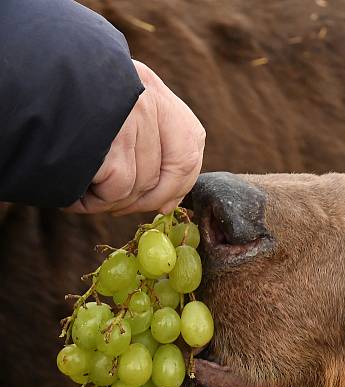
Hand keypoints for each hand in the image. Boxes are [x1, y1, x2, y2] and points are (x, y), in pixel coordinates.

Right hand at [65, 60, 205, 214]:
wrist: (11, 90)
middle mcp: (145, 99)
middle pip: (179, 165)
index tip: (166, 200)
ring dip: (112, 200)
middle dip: (156, 197)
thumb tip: (168, 199)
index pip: (191, 137)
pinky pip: (118, 190)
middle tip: (122, 207)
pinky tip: (72, 193)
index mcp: (147, 85)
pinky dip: (93, 202)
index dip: (184, 175)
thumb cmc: (50, 107)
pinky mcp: (113, 144)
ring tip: (81, 190)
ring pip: (143, 184)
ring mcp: (131, 120)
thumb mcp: (104, 109)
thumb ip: (140, 138)